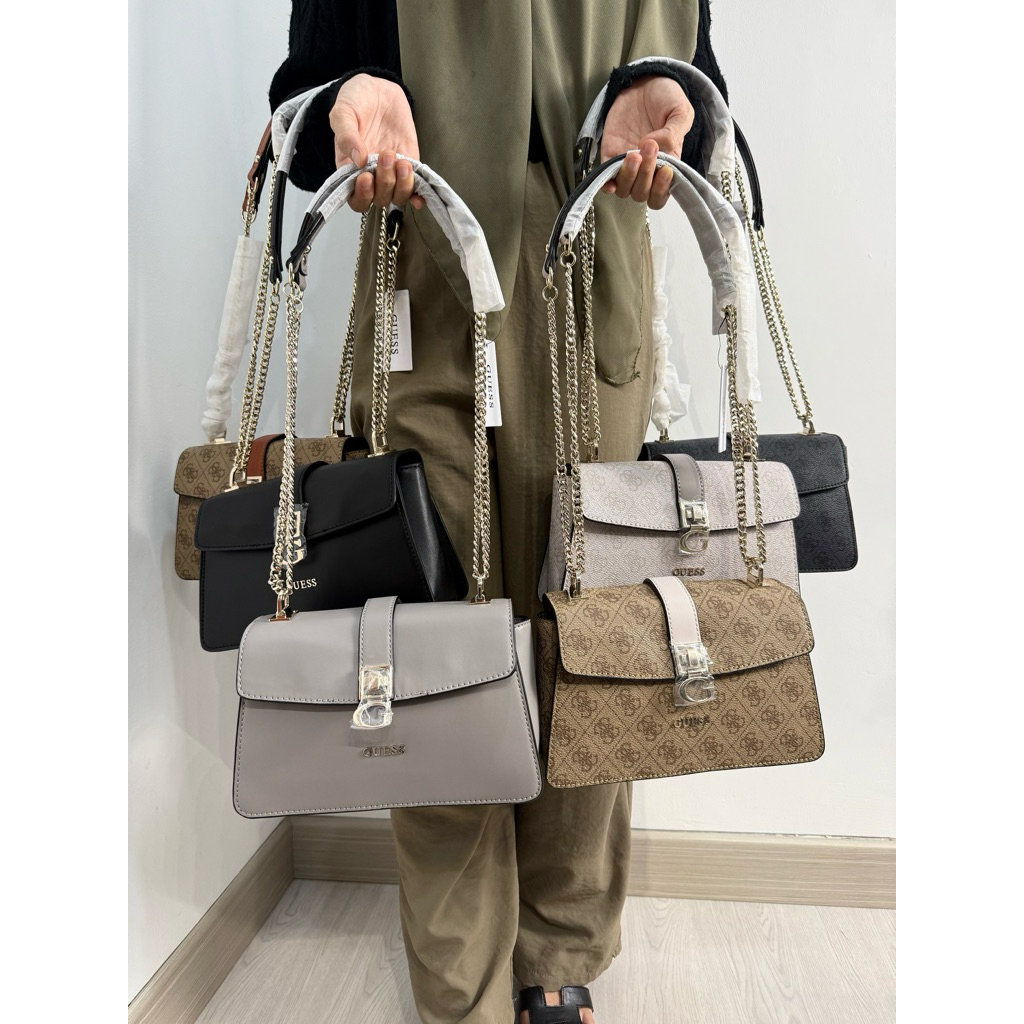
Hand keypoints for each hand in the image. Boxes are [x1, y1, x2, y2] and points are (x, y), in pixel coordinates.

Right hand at [330, 73, 424, 212]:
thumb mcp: (343, 113)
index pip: (355, 198)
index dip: (362, 195)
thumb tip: (357, 160)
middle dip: (384, 182)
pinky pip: (415, 188)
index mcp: (350, 169)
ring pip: (398, 196)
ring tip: (401, 161)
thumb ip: (346, 136)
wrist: (377, 88)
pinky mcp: (408, 165)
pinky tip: (420, 194)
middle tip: (385, 155)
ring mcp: (391, 172)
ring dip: (402, 185)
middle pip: (379, 199)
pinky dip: (418, 195)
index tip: (366, 178)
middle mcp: (371, 175)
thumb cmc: (355, 101)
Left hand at [598, 75, 694, 209]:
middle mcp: (647, 171)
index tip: (664, 170)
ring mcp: (627, 166)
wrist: (644, 82)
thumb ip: (674, 133)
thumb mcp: (680, 111)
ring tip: (633, 154)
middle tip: (649, 146)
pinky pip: (605, 179)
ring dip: (629, 177)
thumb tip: (656, 147)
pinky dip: (606, 183)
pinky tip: (610, 179)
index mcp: (667, 165)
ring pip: (625, 190)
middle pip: (642, 193)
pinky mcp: (609, 156)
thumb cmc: (665, 98)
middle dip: (646, 174)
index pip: (661, 194)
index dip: (661, 189)